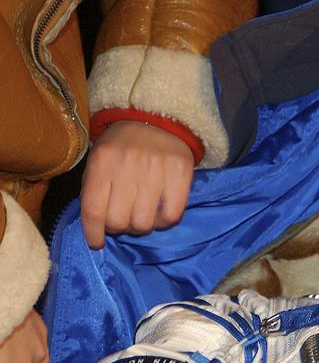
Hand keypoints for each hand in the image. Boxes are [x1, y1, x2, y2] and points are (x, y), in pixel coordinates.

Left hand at [81, 121, 195, 248]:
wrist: (158, 120)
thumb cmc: (122, 146)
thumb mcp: (99, 160)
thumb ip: (95, 189)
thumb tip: (97, 226)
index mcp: (102, 162)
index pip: (93, 210)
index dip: (93, 233)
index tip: (97, 243)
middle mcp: (128, 166)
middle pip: (119, 221)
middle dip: (119, 227)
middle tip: (123, 220)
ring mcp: (156, 170)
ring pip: (144, 223)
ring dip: (141, 226)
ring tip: (142, 216)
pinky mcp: (181, 174)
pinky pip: (171, 216)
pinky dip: (164, 222)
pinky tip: (159, 214)